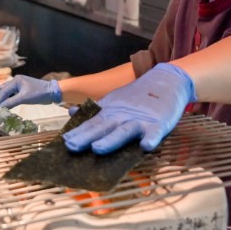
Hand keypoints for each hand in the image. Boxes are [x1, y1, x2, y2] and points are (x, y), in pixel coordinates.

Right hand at [0, 75, 61, 108]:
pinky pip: (12, 94)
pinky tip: (7, 106)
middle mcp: (16, 81)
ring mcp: (19, 85)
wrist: (51, 92)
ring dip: (3, 99)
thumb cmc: (39, 93)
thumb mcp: (24, 98)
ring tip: (0, 108)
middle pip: (3, 90)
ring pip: (7, 92)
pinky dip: (9, 100)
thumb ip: (11, 102)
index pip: (3, 90)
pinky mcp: (22, 90)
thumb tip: (0, 107)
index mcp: (16, 80)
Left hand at [62, 63, 194, 153]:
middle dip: (87, 137)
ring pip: (124, 131)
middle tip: (72, 146)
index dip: (78, 132)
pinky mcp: (160, 123)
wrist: (167, 81)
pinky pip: (155, 133)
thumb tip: (70, 112)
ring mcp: (141, 120)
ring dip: (111, 140)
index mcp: (111, 112)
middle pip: (103, 127)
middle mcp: (123, 116)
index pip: (92, 124)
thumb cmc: (138, 97)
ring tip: (98, 148)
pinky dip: (151, 139)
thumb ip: (94, 111)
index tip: (64, 141)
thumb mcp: (114, 101)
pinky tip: (146, 147)